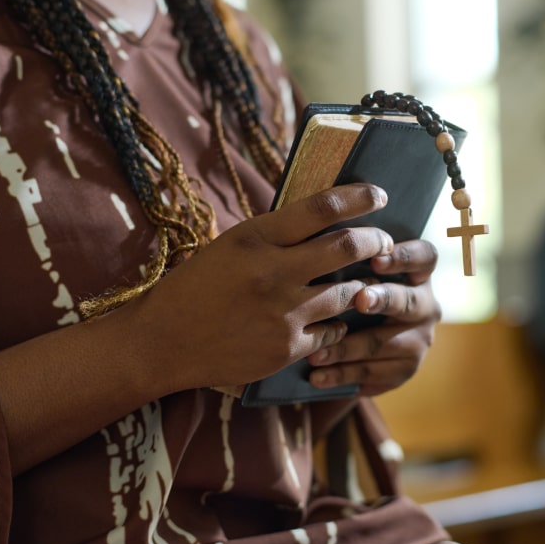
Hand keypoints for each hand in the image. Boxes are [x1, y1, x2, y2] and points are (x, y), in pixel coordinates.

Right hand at [121, 183, 396, 394]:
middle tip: (383, 242)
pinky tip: (332, 319)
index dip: (359, 197)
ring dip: (360, 286)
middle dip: (375, 241)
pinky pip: (334, 331)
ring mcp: (283, 313)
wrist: (162, 342)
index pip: (322, 207)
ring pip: (348, 293)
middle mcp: (273, 272)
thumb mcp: (231, 245)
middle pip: (347, 247)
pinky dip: (338, 323)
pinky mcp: (287, 348)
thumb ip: (275, 234)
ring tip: (360, 282)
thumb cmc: (196, 287)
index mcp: (255, 237)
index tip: (379, 195)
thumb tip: (326, 219)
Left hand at [305, 239, 440, 395]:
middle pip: (409, 301)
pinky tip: (317, 377)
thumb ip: (350, 264)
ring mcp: (418, 341)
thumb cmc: (351, 294)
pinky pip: (372, 373)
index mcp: (418, 275)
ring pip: (383, 343)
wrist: (355, 347)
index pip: (425, 257)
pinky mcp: (404, 370)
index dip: (405, 257)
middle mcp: (426, 306)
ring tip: (315, 354)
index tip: (377, 259)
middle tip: (358, 300)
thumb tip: (321, 249)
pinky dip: (341, 374)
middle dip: (383, 299)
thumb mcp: (356, 275)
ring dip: (347, 348)